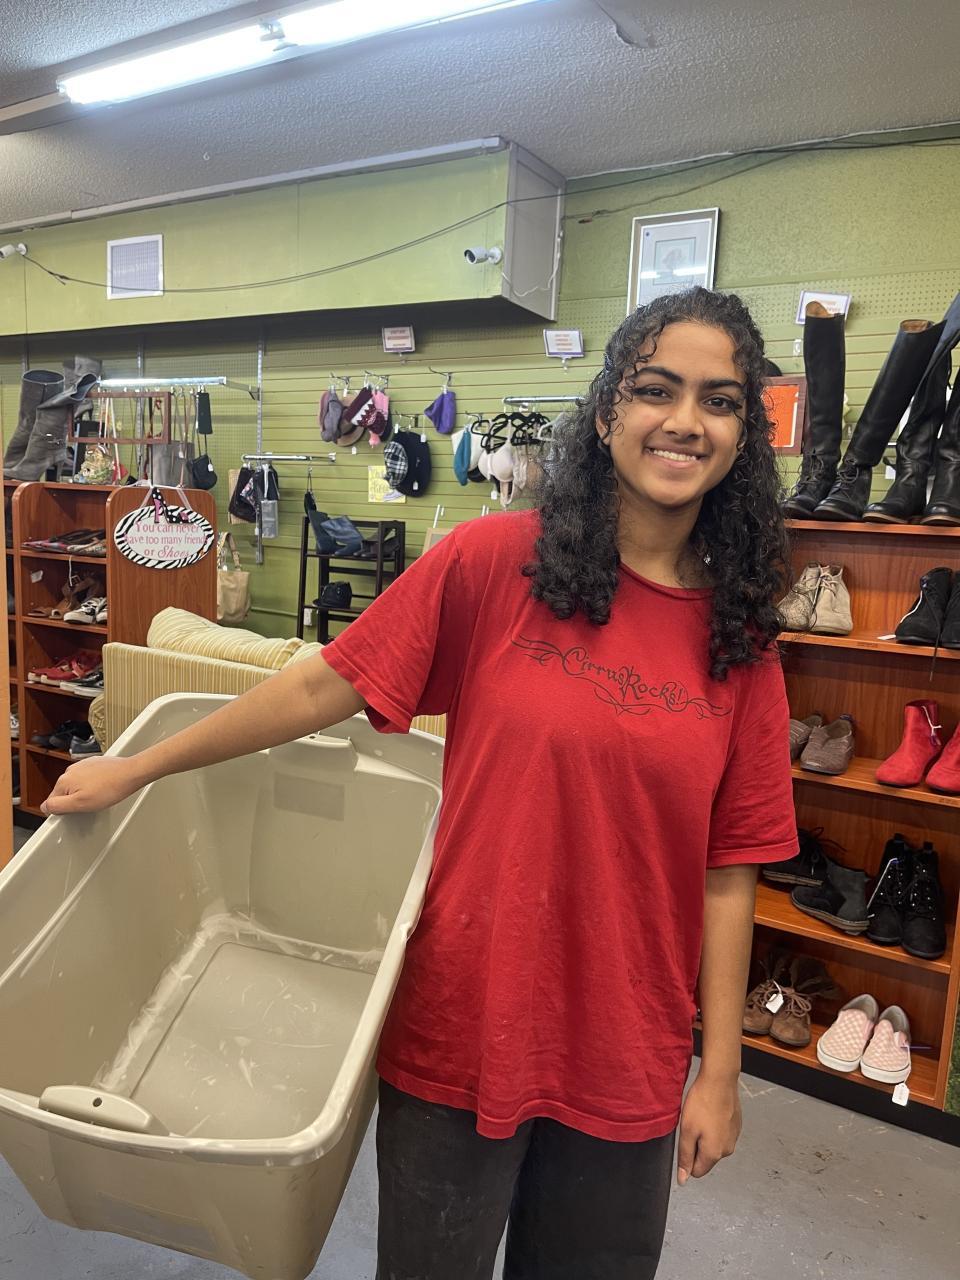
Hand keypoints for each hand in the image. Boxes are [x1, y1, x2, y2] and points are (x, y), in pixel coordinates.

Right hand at [41, 755, 143, 815]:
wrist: (131, 773)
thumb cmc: (110, 788)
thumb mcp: (80, 804)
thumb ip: (58, 806)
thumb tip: (44, 807)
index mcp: (64, 780)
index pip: (52, 801)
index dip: (64, 810)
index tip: (77, 810)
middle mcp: (70, 771)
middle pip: (64, 794)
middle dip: (74, 802)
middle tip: (90, 804)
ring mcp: (82, 766)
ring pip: (76, 787)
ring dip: (84, 793)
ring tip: (100, 795)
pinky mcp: (93, 764)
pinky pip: (87, 779)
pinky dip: (93, 785)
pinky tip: (103, 788)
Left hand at [676, 1070, 741, 1185]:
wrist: (720, 1080)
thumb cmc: (702, 1102)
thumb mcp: (686, 1130)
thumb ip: (685, 1157)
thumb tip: (683, 1179)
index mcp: (714, 1154)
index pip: (696, 1171)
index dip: (687, 1157)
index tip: (685, 1138)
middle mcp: (727, 1150)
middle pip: (705, 1158)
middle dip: (696, 1145)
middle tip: (692, 1124)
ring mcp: (734, 1137)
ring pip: (713, 1145)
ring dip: (705, 1135)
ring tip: (702, 1115)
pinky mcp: (736, 1126)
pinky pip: (721, 1133)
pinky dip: (714, 1126)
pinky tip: (711, 1111)